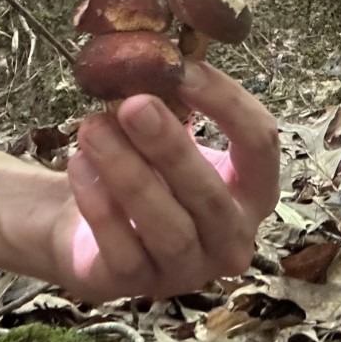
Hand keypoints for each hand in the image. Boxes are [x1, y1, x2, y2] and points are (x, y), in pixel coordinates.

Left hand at [51, 61, 280, 300]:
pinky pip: (122, 247)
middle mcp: (231, 239)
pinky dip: (99, 203)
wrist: (96, 222)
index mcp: (253, 192)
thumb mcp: (172, 135)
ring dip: (129, 173)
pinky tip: (79, 164)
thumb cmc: (150, 170)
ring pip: (168, 226)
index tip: (183, 69)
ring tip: (93, 127)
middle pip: (210, 196)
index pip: (261, 145)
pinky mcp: (138, 284)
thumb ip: (175, 103)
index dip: (227, 104)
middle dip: (171, 147)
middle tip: (133, 103)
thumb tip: (159, 57)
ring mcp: (187, 270)